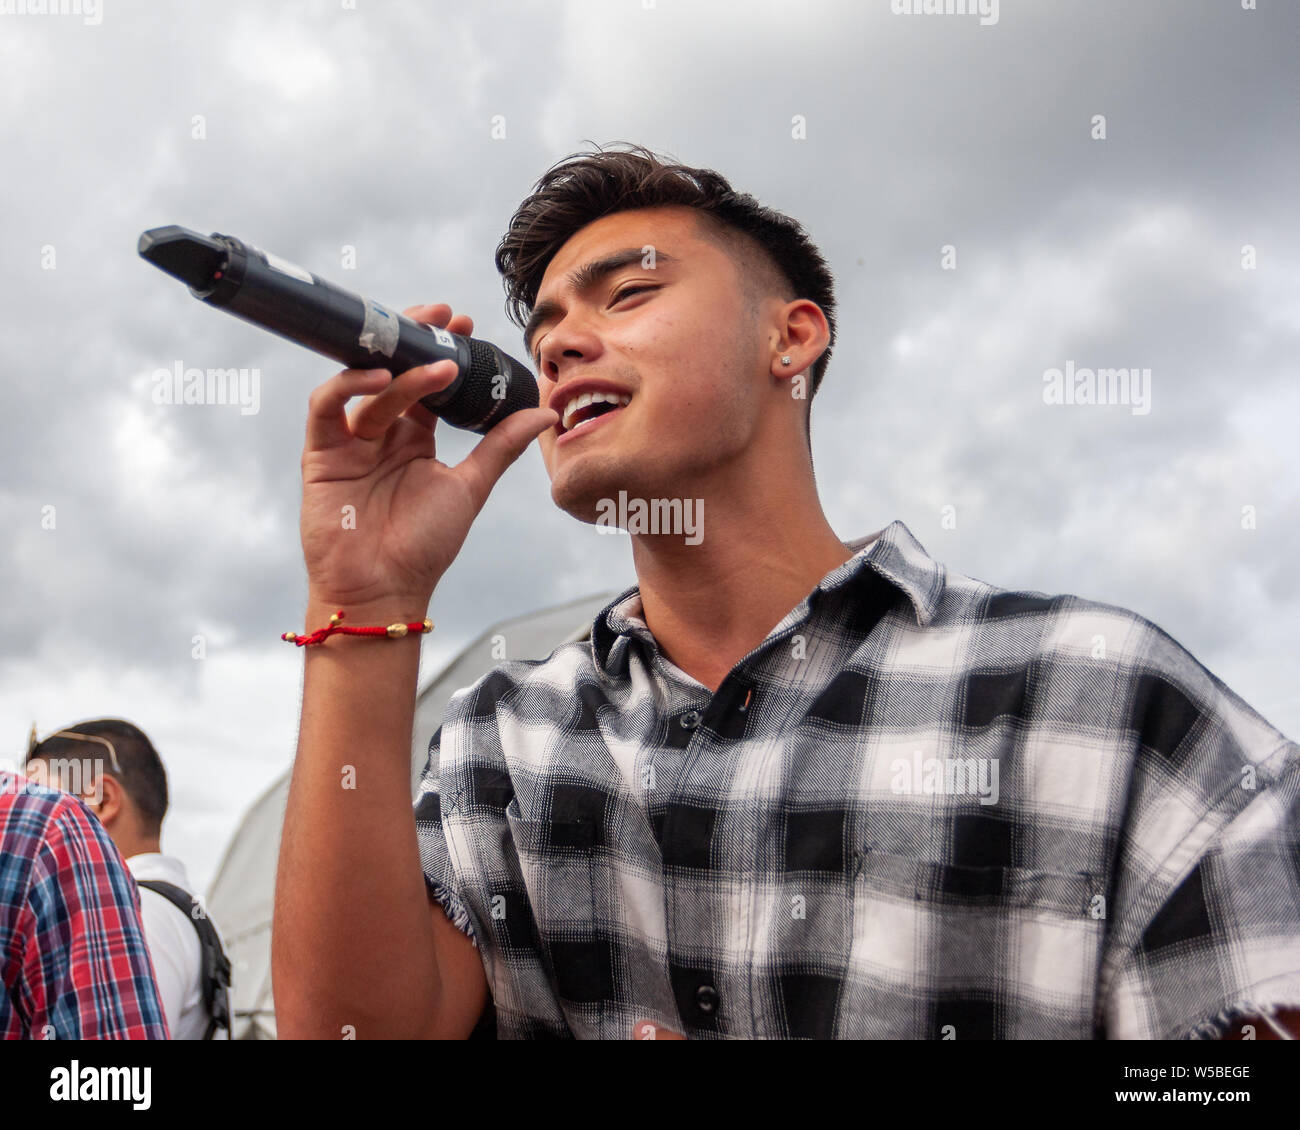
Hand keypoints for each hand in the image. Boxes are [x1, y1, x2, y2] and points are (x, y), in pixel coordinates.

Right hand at [298, 303, 558, 607]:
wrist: (384, 589)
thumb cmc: (424, 547)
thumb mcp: (470, 487)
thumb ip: (501, 446)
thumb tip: (545, 411)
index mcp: (415, 438)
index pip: (426, 381)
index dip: (441, 350)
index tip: (465, 325)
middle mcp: (382, 434)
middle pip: (393, 371)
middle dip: (415, 338)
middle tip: (443, 317)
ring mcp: (350, 442)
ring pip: (368, 386)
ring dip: (399, 369)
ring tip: (434, 362)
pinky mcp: (321, 454)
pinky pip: (327, 408)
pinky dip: (348, 387)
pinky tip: (377, 378)